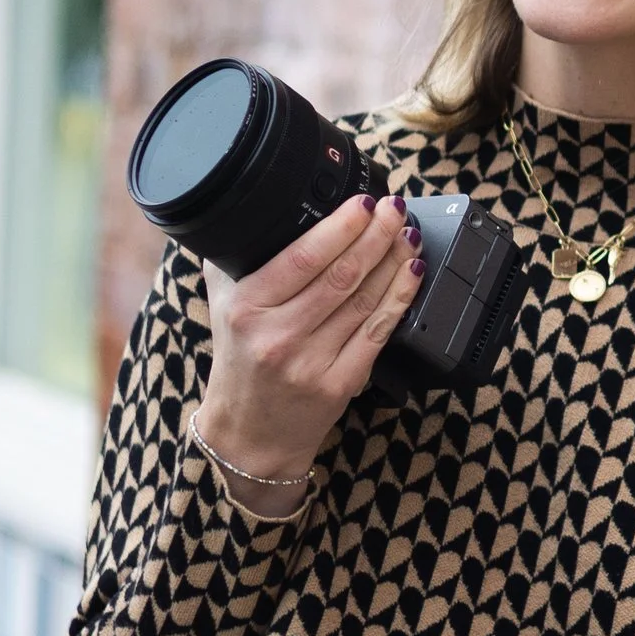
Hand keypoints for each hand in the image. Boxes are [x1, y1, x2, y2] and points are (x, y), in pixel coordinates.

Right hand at [198, 194, 422, 482]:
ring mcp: (312, 363)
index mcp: (247, 308)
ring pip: (365, 300)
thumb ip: (235, 257)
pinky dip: (400, 297)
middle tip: (394, 209)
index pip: (303, 258)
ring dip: (394, 261)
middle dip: (376, 235)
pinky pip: (378, 332)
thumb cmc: (239, 360)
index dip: (341, 227)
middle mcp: (278, 336)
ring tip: (407, 233)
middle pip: (342, 275)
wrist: (250, 432)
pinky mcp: (340, 384)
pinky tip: (411, 272)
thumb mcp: (223, 304)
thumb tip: (261, 206)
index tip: (363, 203)